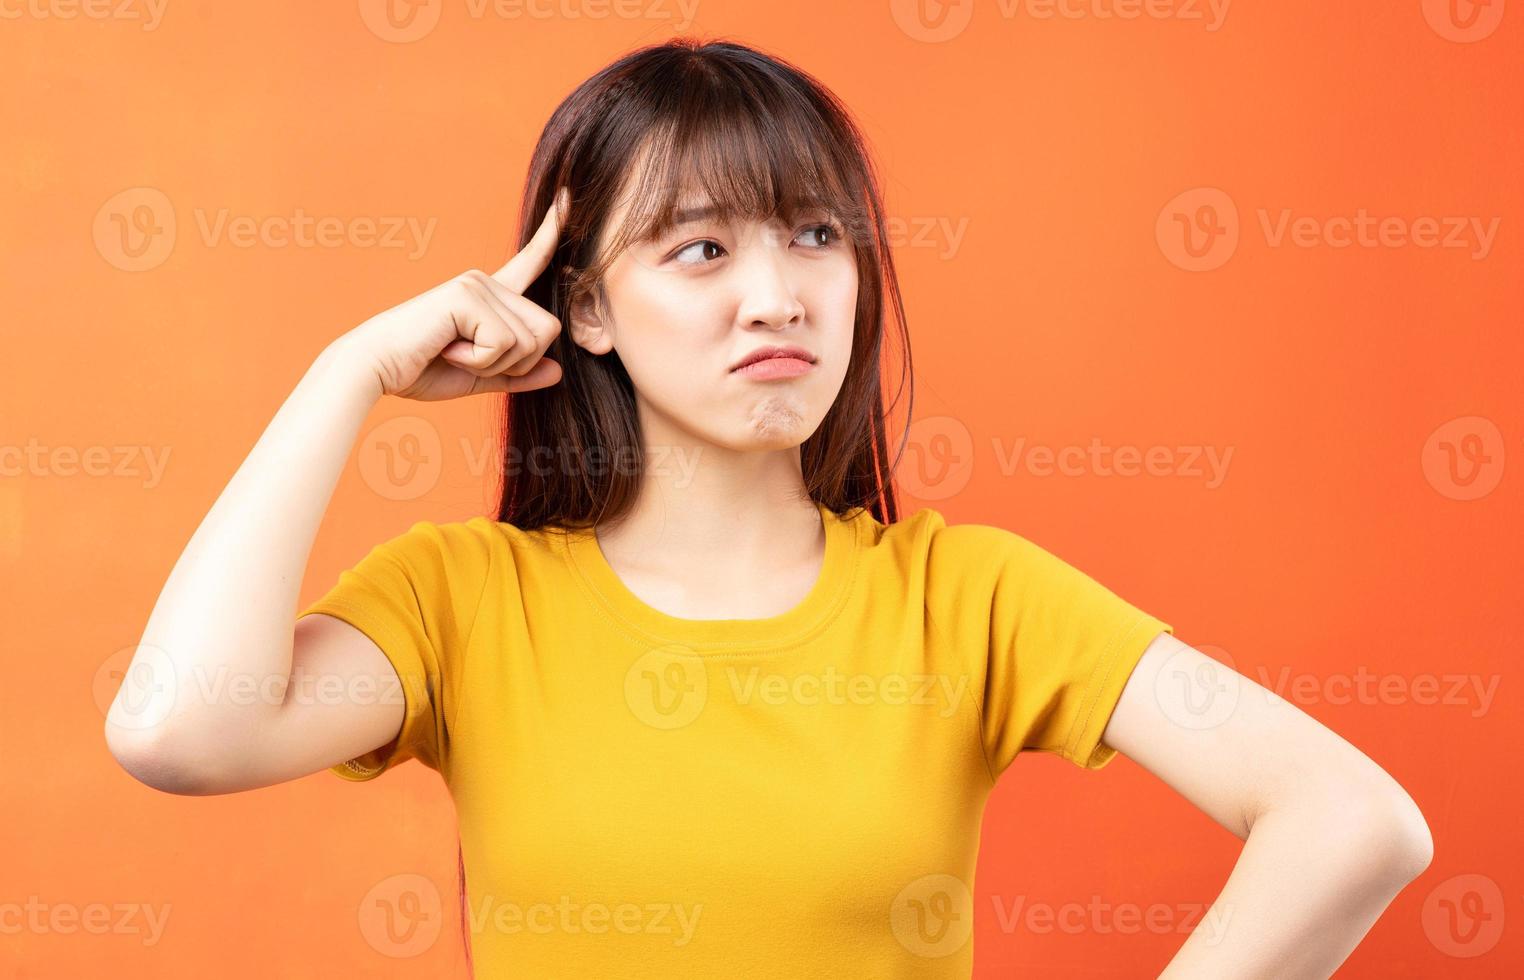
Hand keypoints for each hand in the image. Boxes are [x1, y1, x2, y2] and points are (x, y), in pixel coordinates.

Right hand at [342, 186, 569, 400]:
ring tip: (454, 353)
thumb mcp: (479, 377)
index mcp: (489, 296)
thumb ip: (517, 374)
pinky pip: (504, 343)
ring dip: (495, 364)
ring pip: (530, 341)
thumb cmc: (419, 370)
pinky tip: (447, 350)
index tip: (567, 197)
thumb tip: (557, 372)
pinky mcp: (467, 294)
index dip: (550, 234)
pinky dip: (479, 362)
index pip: (529, 263)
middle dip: (517, 363)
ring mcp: (476, 283)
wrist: (375, 369)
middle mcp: (485, 281)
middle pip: (547, 330)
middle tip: (470, 360)